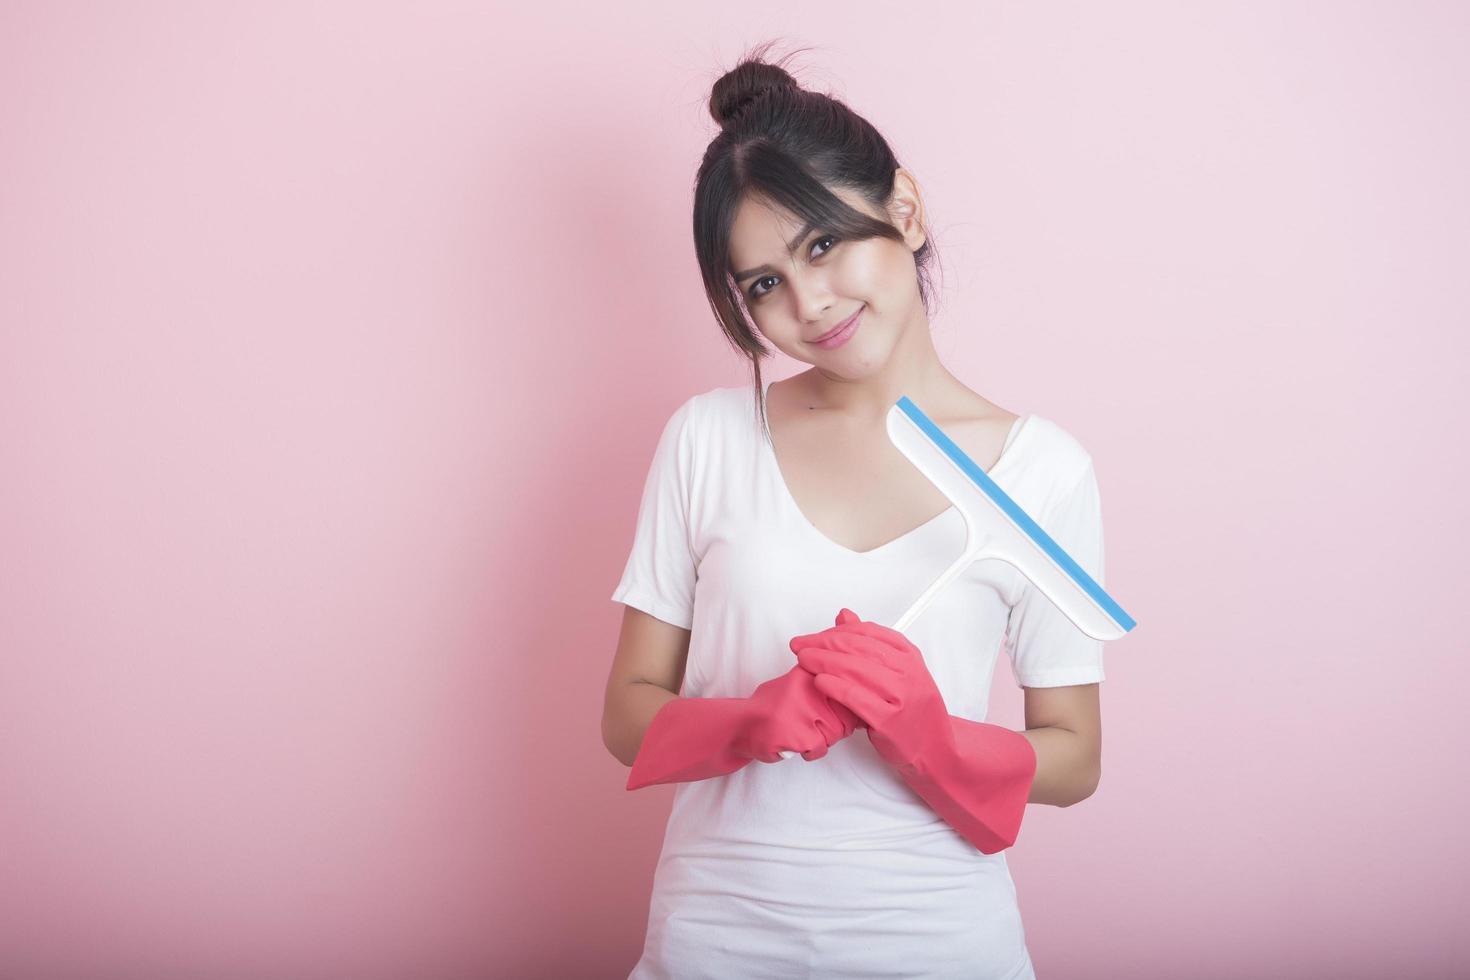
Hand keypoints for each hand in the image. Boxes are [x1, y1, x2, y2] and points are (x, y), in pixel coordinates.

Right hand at [739, 663, 863, 762]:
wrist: (741, 724)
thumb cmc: (772, 705)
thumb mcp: (799, 681)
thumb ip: (826, 680)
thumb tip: (862, 686)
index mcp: (811, 669)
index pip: (849, 684)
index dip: (854, 701)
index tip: (845, 709)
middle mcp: (810, 685)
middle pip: (847, 713)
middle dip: (837, 725)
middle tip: (811, 724)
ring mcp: (805, 709)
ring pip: (836, 732)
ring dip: (822, 740)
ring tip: (799, 732)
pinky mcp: (800, 733)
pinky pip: (820, 748)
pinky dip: (809, 752)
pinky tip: (793, 743)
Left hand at [790, 608, 951, 771]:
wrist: (935, 748)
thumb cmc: (912, 709)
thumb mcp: (899, 672)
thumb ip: (871, 644)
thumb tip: (844, 616)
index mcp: (909, 656)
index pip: (868, 633)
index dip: (835, 631)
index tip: (813, 636)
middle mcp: (908, 672)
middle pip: (858, 648)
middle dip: (823, 643)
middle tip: (799, 645)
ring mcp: (900, 696)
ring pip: (855, 669)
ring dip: (824, 660)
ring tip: (803, 659)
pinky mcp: (889, 721)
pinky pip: (856, 697)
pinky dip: (834, 686)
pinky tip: (819, 681)